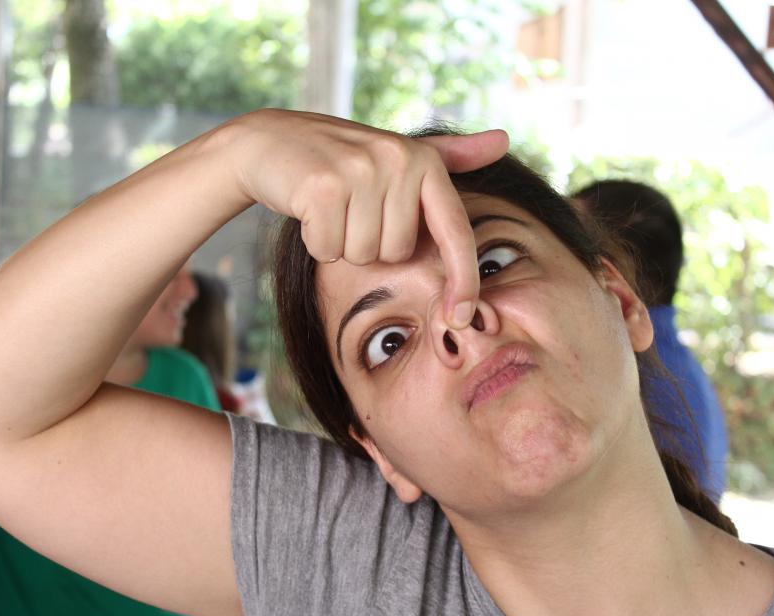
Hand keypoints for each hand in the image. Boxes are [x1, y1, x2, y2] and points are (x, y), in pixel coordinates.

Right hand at [227, 110, 508, 327]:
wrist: (268, 142)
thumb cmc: (337, 158)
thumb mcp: (395, 154)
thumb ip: (448, 155)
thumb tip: (504, 140)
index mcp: (422, 160)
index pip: (454, 231)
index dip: (463, 278)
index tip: (463, 316)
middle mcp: (397, 160)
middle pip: (397, 253)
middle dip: (370, 244)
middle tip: (351, 210)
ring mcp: (359, 171)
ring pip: (363, 255)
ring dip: (341, 243)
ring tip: (329, 208)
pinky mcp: (323, 187)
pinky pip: (331, 249)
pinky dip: (317, 241)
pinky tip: (308, 210)